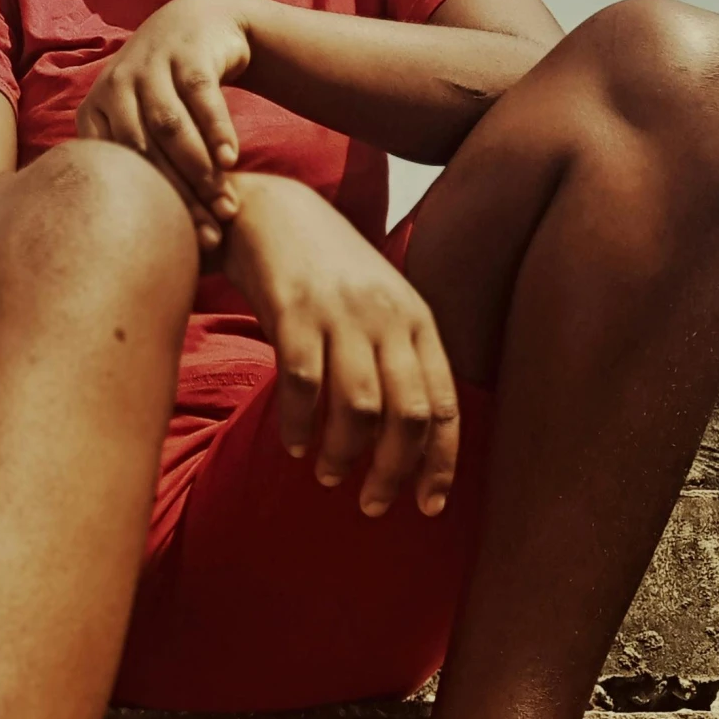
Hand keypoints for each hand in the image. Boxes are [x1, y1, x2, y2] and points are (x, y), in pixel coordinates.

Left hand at [75, 0, 251, 249]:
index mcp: (94, 112)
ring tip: (226, 205)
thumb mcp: (138, 122)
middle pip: (143, 152)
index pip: (116, 169)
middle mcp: (115, 87)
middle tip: (208, 233)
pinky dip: (216, 130)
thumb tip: (133, 243)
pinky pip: (201, 96)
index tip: (177, 242)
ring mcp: (149, 65)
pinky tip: (232, 160)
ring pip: (171, 126)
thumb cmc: (167, 94)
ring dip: (199, 169)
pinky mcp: (185, 52)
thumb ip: (134, 166)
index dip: (146, 208)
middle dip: (177, 197)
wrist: (197, 23)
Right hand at [222, 175, 459, 518]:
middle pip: (409, 413)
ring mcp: (341, 312)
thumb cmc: (329, 271)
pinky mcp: (294, 309)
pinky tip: (293, 443)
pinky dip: (298, 423)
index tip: (428, 506)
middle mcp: (387, 316)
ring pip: (359, 406)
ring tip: (330, 474)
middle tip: (372, 503)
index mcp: (417, 319)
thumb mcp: (381, 305)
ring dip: (345, 453)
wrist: (272, 211)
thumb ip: (399, 359)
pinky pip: (302, 383)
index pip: (445, 404)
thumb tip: (409, 441)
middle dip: (395, 471)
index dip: (441, 462)